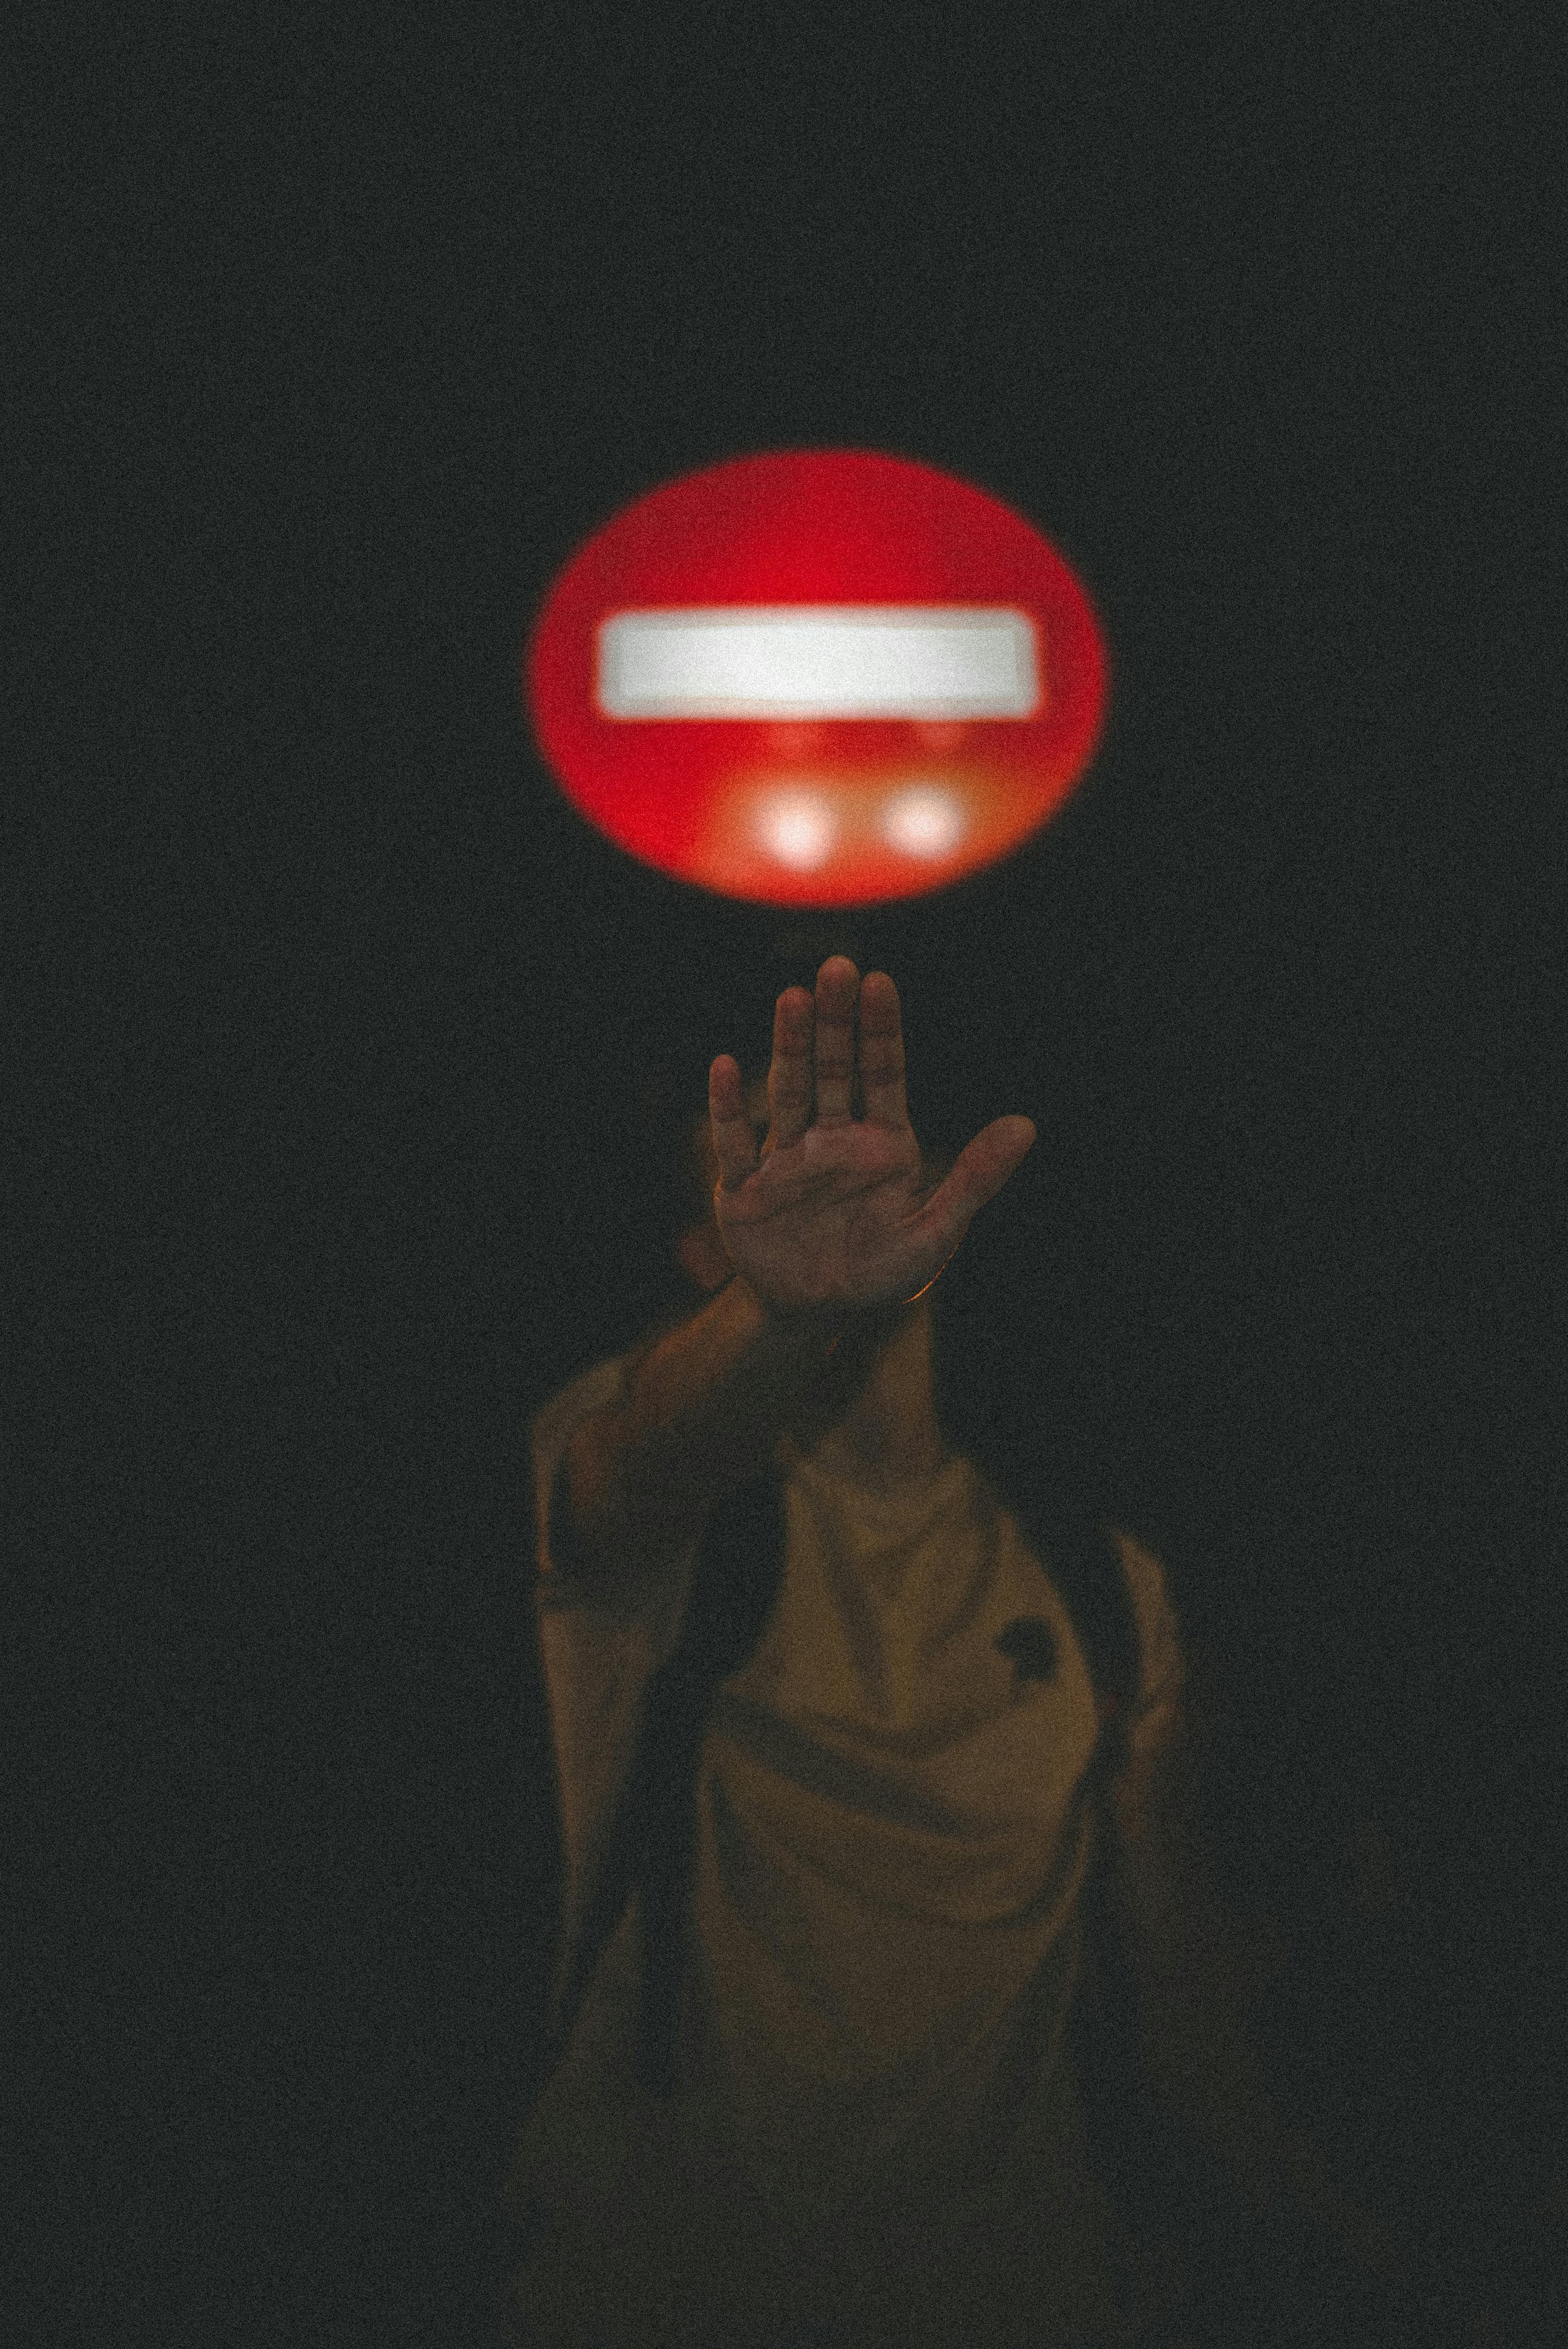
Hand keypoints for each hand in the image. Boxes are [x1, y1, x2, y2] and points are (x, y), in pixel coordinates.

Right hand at [707, 957, 1035, 1319]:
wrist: (815, 1313)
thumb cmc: (880, 1271)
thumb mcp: (935, 1234)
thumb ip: (976, 1179)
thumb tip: (1027, 1125)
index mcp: (882, 1142)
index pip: (884, 1074)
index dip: (881, 1030)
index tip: (879, 982)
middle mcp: (833, 1138)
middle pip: (833, 1070)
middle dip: (835, 1022)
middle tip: (838, 967)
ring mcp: (787, 1158)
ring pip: (789, 1093)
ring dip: (789, 1047)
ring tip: (792, 998)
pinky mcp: (744, 1187)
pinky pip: (735, 1143)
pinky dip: (728, 1108)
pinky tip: (723, 1066)